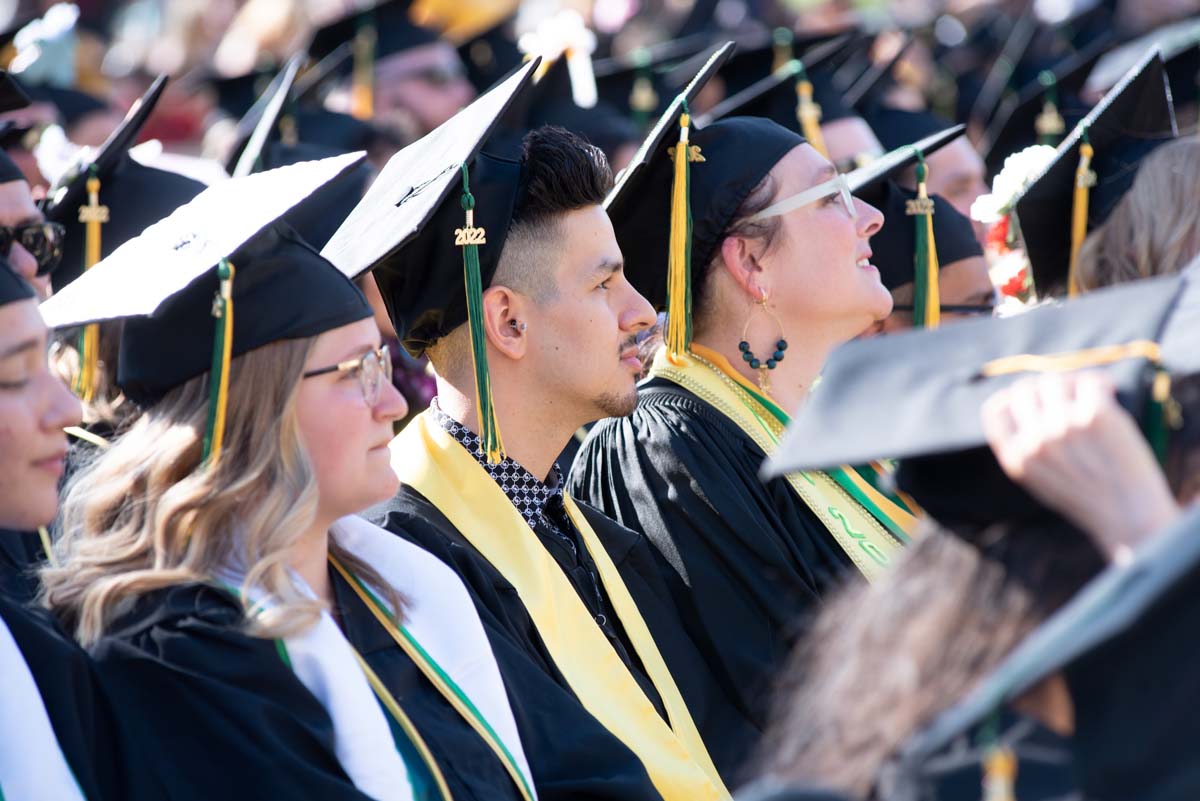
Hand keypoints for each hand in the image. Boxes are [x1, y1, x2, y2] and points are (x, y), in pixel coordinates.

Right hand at [981, 371, 1180, 561]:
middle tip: (1067, 396)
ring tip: (1090, 395)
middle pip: (1024, 390)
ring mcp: (1063, 426)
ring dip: (1072, 384)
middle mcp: (1034, 441)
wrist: (1128, 517)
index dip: (1010, 399)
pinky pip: (1088, 382)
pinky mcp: (1095, 416)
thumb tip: (1028, 407)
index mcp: (1016, 459)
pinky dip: (1098, 383)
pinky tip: (1108, 392)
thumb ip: (1028, 451)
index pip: (995, 411)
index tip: (1031, 399)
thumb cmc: (1089, 501)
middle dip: (1044, 389)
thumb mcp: (1040, 482)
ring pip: (1055, 381)